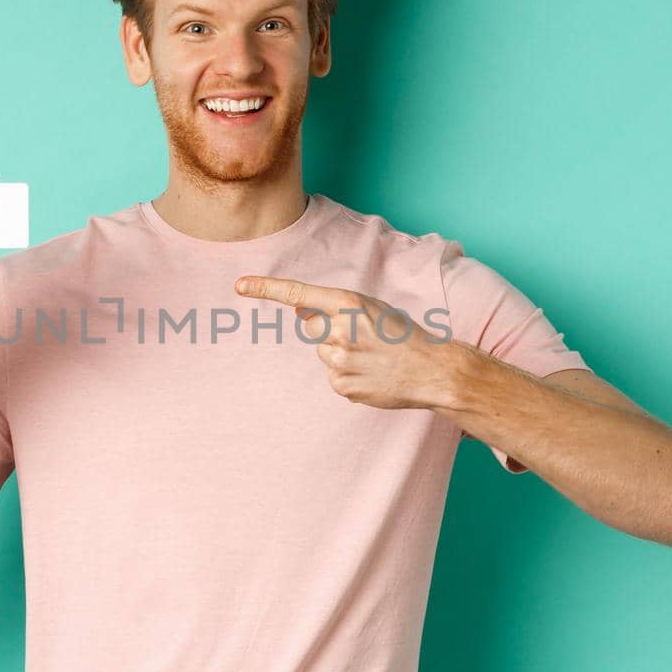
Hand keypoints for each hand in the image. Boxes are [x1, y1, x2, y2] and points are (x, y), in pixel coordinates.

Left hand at [234, 275, 454, 410]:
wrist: (432, 370)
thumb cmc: (404, 335)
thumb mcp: (373, 309)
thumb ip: (336, 308)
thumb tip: (300, 311)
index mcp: (348, 303)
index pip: (297, 293)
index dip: (265, 288)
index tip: (240, 285)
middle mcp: (339, 330)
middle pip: (310, 327)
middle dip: (328, 330)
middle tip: (361, 337)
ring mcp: (339, 360)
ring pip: (322, 353)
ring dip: (340, 354)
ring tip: (371, 357)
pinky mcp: (341, 385)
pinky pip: (333, 376)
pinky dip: (348, 375)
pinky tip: (371, 374)